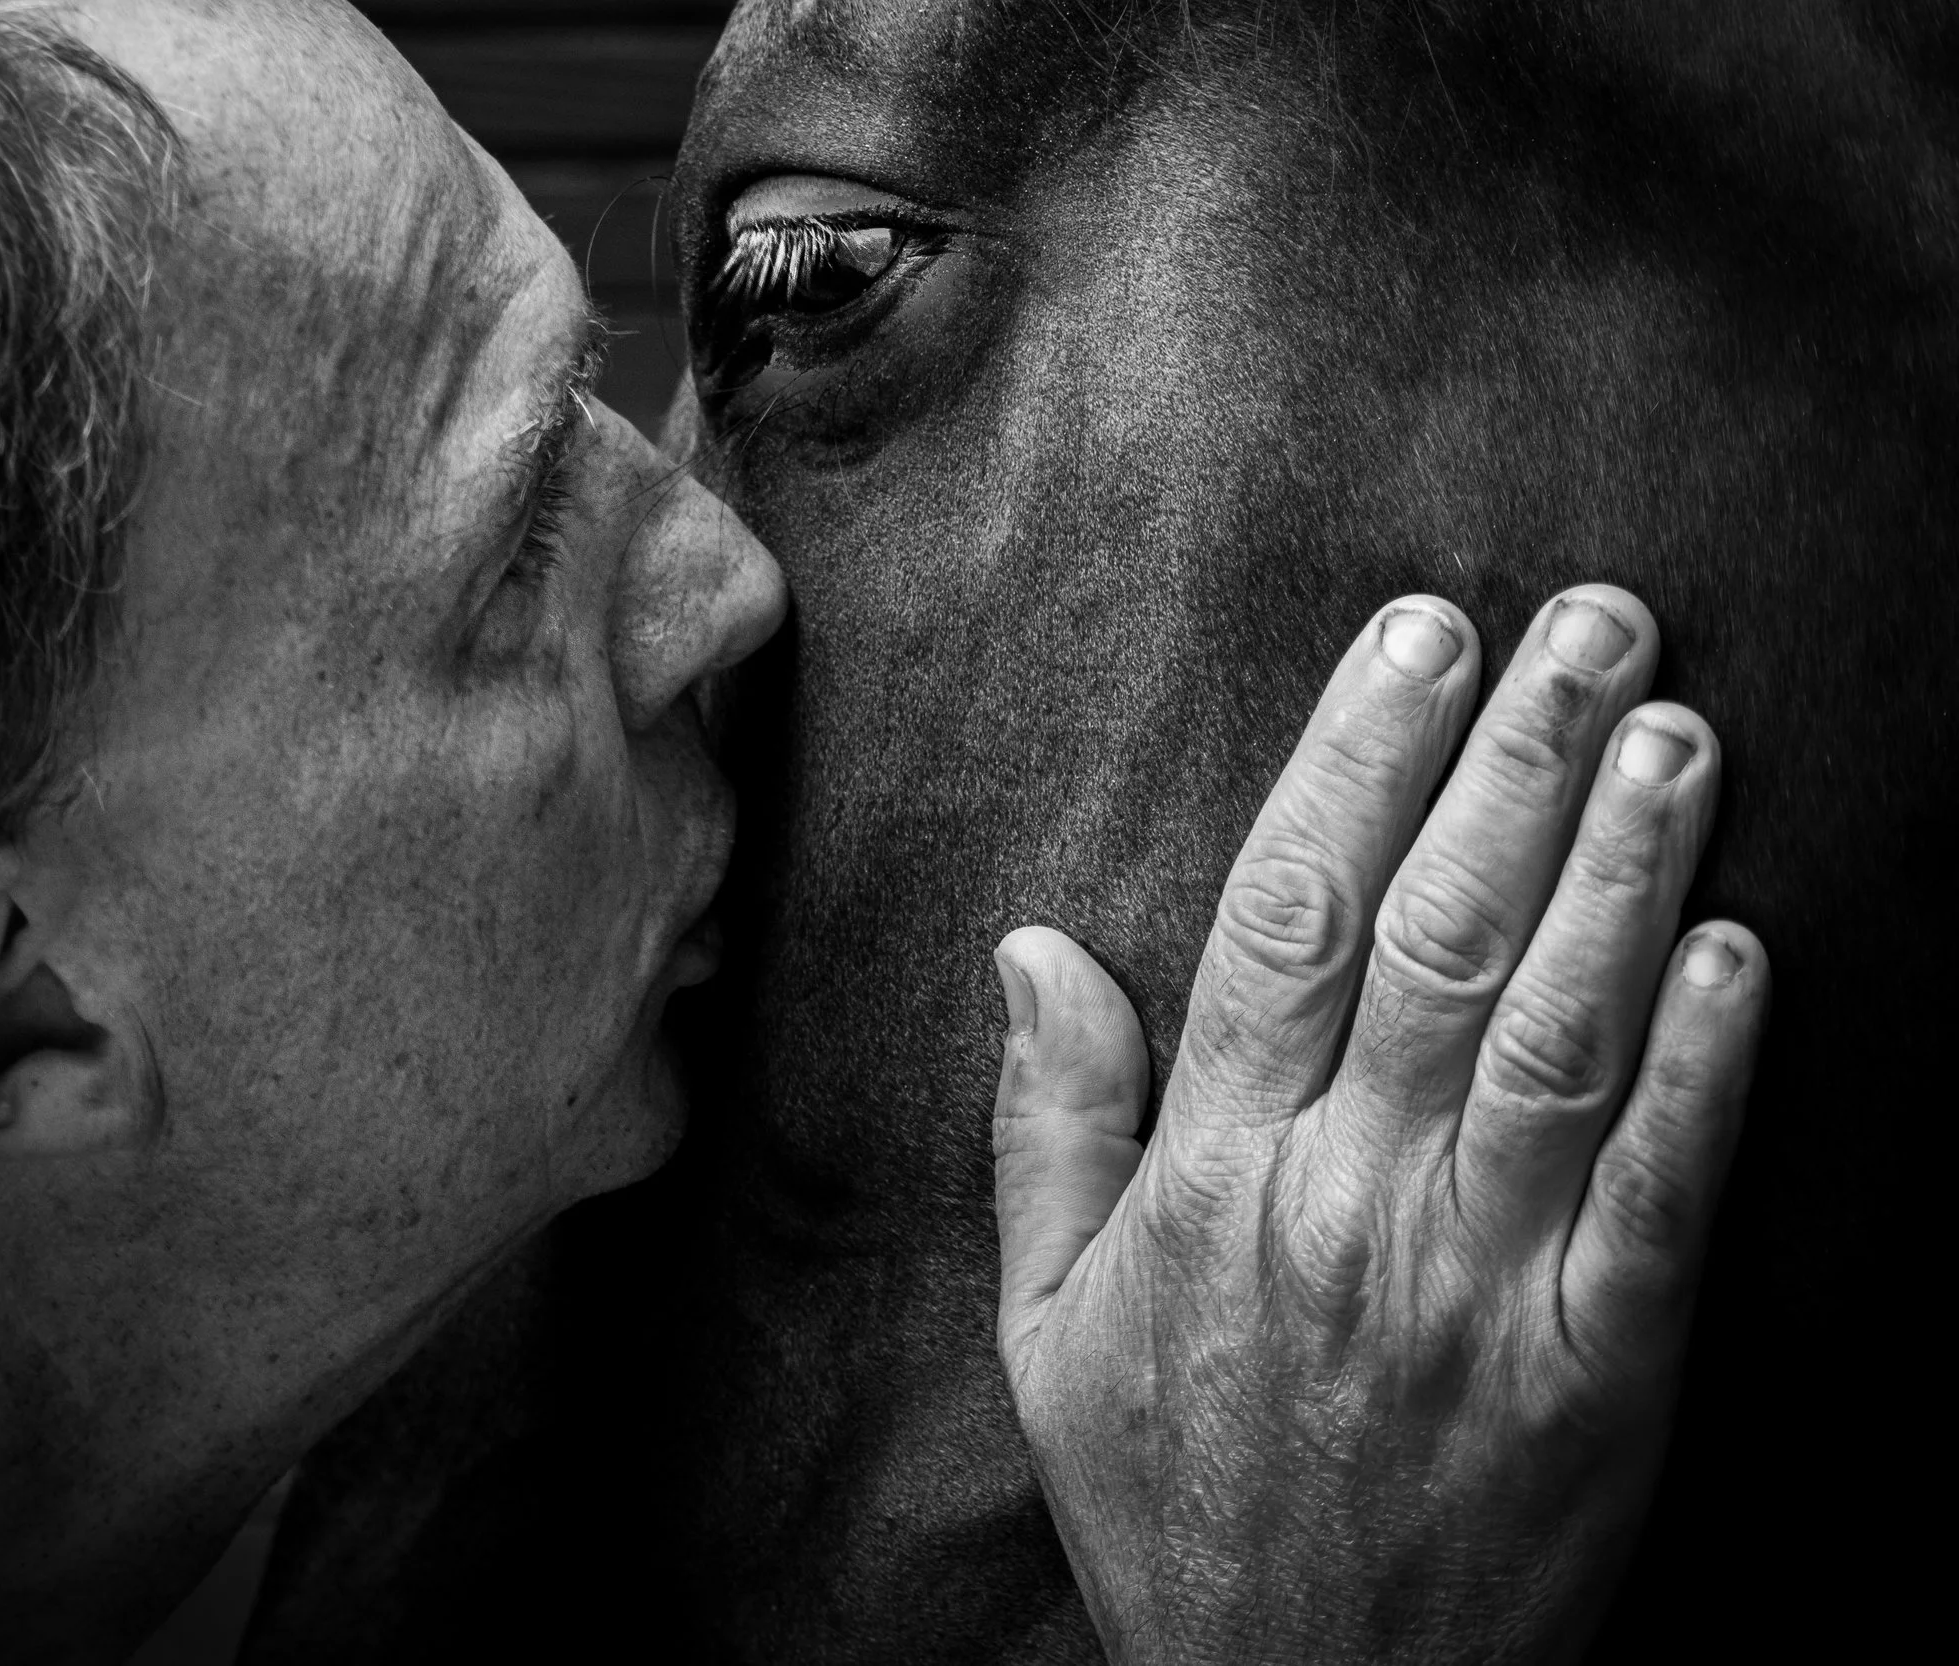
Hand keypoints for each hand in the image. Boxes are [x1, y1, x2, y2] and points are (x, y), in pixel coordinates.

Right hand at [992, 588, 1767, 1662]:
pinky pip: (1662, 1197)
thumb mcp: (1043, 1326)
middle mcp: (1347, 1206)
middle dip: (1519, 761)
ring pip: (1556, 1036)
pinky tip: (1743, 947)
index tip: (1417, 637)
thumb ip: (1050, 1124)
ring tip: (1675, 728)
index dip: (1355, 759)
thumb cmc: (1168, 1505)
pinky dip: (1706, 1067)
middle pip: (1439, 940)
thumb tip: (1032, 946)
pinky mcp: (1602, 1375)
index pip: (1286, 917)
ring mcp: (1481, 1289)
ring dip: (1622, 869)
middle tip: (1593, 623)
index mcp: (1214, 1179)